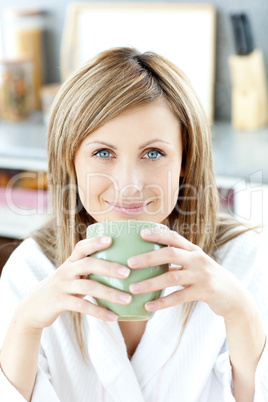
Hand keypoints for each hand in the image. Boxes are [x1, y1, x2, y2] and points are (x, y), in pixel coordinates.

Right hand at [15, 236, 132, 330]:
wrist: (33, 308)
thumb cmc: (62, 289)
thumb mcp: (72, 276)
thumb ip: (89, 270)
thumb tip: (121, 270)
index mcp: (70, 262)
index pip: (82, 247)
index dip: (95, 242)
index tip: (111, 240)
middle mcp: (66, 271)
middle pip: (88, 264)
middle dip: (109, 267)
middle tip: (127, 272)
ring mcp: (61, 286)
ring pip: (88, 287)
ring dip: (109, 293)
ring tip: (127, 299)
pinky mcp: (59, 302)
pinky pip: (82, 306)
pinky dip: (99, 312)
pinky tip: (113, 317)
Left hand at [127, 228, 251, 320]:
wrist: (234, 296)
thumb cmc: (206, 278)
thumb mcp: (194, 265)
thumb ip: (177, 261)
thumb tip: (148, 260)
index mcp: (193, 250)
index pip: (174, 237)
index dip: (158, 234)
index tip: (140, 233)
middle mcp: (198, 259)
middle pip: (171, 254)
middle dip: (148, 258)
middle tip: (129, 263)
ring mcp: (202, 275)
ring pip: (172, 277)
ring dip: (150, 283)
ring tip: (133, 289)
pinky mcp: (205, 291)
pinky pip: (180, 297)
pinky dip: (163, 302)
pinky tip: (149, 306)